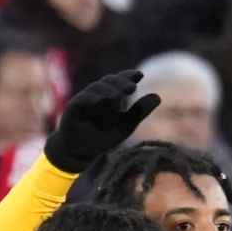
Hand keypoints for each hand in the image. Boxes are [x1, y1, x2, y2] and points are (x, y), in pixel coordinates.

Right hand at [44, 69, 161, 172]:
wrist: (81, 155)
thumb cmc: (102, 139)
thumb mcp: (125, 126)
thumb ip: (139, 112)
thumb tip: (158, 96)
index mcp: (109, 96)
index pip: (119, 81)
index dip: (128, 76)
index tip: (139, 75)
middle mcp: (96, 95)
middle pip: (108, 82)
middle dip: (120, 82)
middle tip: (132, 88)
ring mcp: (84, 100)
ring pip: (96, 89)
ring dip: (108, 91)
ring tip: (119, 96)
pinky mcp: (73, 109)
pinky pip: (82, 100)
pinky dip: (91, 98)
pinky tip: (101, 100)